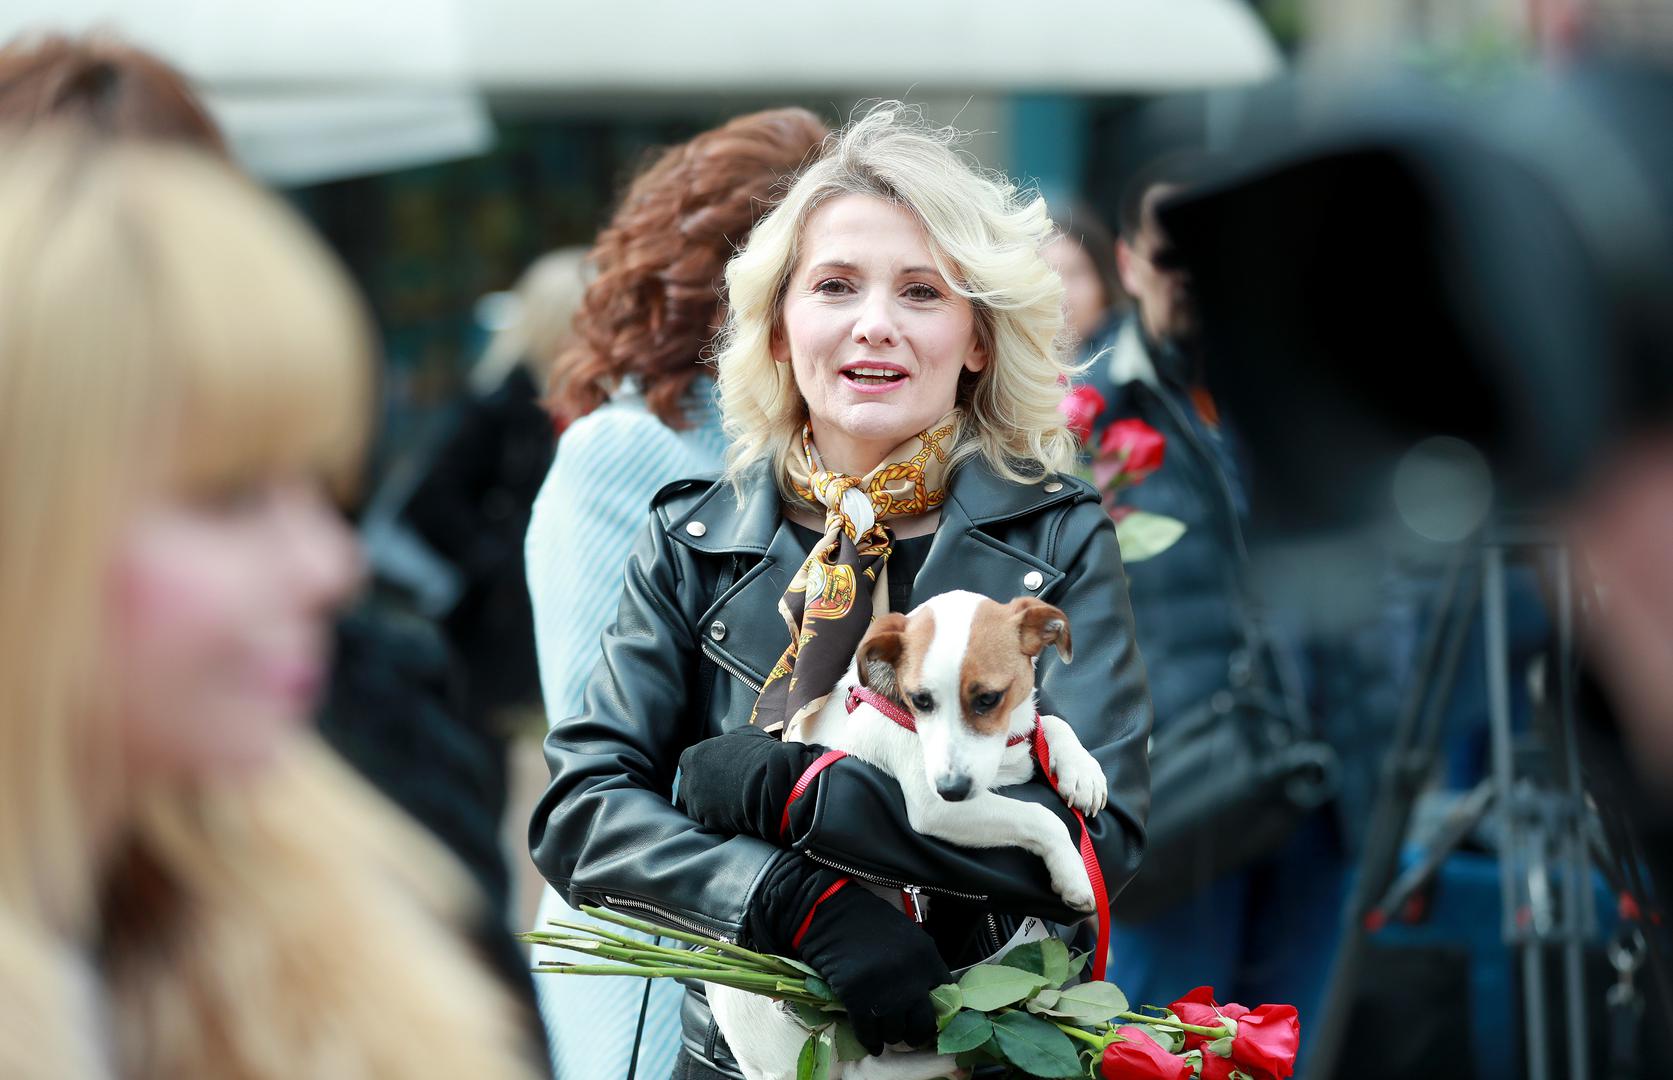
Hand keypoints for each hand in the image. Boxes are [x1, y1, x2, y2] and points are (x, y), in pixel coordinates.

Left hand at [677, 725, 826, 841]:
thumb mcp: (745, 735)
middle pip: (687, 787)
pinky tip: (735, 815)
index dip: (700, 770)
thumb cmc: (761, 756)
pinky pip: (708, 823)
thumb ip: (728, 739)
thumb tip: (730, 740)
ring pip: (695, 807)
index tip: (712, 774)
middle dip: (700, 790)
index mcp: (695, 755)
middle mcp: (689, 779)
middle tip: (721, 793)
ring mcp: (695, 802)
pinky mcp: (706, 822)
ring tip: (730, 805)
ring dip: (708, 807)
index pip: (687, 763)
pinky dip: (719, 821)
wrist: (773, 783)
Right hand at [749, 856, 951, 1055]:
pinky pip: (868, 1032)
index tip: (928, 1017)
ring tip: (883, 1031)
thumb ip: (919, 965)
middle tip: (906, 1034)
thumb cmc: (868, 922)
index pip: (946, 997)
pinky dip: (870, 1040)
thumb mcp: (907, 936)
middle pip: (923, 1023)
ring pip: (895, 1032)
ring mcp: (885, 991)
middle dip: (914, 1033)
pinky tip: (871, 1042)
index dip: (937, 1011)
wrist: (830, 913)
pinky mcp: (858, 1000)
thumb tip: (926, 998)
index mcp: (927, 958)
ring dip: (889, 1034)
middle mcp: (912, 978)